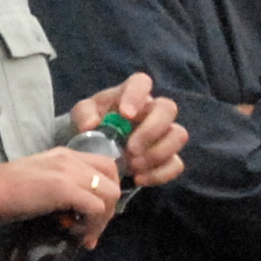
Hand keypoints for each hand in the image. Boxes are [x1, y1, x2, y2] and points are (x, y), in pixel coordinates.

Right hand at [0, 144, 124, 232]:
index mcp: (68, 155)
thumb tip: (77, 213)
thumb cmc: (8, 190)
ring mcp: (70, 172)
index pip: (107, 167)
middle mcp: (73, 159)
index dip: (107, 192)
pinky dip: (90, 224)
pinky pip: (95, 208)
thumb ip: (63, 187)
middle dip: (109, 209)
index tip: (94, 215)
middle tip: (92, 229)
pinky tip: (74, 232)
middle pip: (114, 181)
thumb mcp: (42, 180)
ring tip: (83, 234)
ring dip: (101, 220)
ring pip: (110, 194)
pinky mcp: (64, 188)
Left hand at [76, 73, 188, 191]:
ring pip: (178, 135)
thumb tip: (90, 126)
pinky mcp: (167, 157)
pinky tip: (138, 178)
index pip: (141, 82)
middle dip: (151, 131)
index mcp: (131, 94)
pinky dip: (158, 174)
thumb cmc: (92, 123)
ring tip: (133, 165)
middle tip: (131, 149)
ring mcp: (163, 133)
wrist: (95, 148)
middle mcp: (152, 110)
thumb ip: (84, 115)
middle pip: (168, 108)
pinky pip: (176, 164)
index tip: (126, 114)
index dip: (137, 96)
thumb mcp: (82, 115)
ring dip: (157, 153)